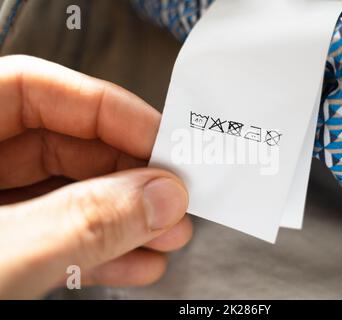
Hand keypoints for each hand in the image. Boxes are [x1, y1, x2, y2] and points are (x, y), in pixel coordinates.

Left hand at [0, 55, 191, 298]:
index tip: (162, 143)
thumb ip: (81, 221)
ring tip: (166, 235)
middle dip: (129, 178)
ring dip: (124, 217)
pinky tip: (135, 260)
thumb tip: (159, 197)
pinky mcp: (1, 246)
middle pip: (65, 145)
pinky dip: (98, 249)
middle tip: (173, 199)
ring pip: (68, 194)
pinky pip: (55, 235)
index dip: (109, 110)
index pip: (39, 88)